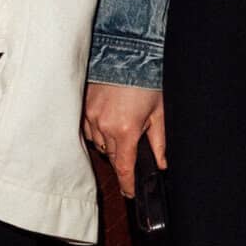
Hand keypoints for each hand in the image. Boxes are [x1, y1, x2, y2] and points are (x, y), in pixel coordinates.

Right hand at [83, 80, 166, 199]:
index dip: (127, 184)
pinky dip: (98, 129)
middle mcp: (104, 126)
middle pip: (111, 156)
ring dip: (110, 142)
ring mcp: (91, 116)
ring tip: (123, 126)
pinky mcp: (83, 106)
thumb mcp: (160, 113)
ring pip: (99, 143)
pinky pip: (89, 128)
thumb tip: (162, 165)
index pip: (124, 168)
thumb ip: (160, 143)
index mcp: (126, 130)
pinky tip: (109, 118)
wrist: (128, 53)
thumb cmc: (147, 80)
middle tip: (133, 145)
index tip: (130, 193)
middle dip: (122, 157)